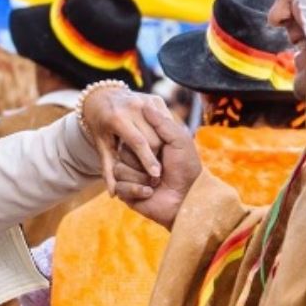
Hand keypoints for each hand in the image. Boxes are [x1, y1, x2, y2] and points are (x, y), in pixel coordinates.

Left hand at [80, 86, 165, 195]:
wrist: (102, 98)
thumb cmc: (101, 127)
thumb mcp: (102, 147)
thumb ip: (109, 169)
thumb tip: (112, 194)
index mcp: (117, 118)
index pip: (137, 142)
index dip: (147, 160)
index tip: (155, 174)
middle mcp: (131, 106)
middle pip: (153, 137)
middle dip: (156, 155)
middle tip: (155, 168)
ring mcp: (144, 99)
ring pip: (162, 130)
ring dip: (162, 145)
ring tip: (158, 157)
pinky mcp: (154, 98)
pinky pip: (166, 120)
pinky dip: (165, 133)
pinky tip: (162, 142)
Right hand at [113, 115, 201, 229]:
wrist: (186, 198)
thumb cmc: (186, 168)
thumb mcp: (178, 140)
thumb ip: (162, 123)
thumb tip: (146, 106)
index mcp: (148, 145)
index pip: (132, 136)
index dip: (146, 143)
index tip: (162, 151)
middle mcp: (137, 159)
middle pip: (122, 151)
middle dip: (142, 162)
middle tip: (161, 171)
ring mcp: (131, 176)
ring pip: (119, 168)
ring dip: (140, 177)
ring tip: (156, 183)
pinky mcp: (127, 192)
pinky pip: (120, 185)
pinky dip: (137, 189)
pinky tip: (150, 192)